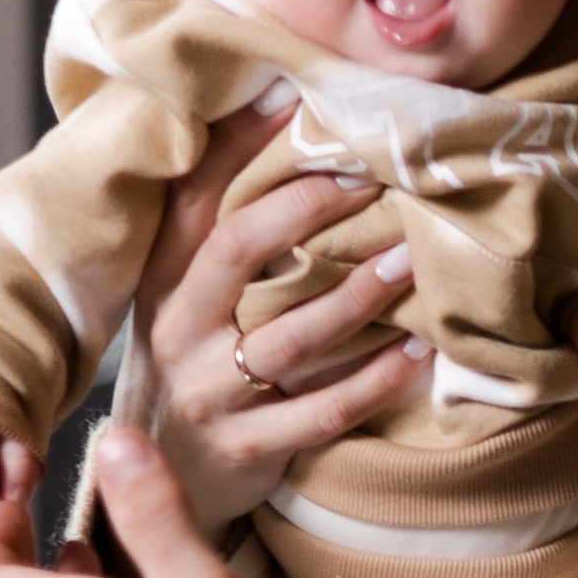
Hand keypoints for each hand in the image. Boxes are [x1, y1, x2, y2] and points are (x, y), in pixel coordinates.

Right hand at [137, 113, 426, 531]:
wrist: (157, 479)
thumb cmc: (190, 362)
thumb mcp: (180, 296)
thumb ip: (216, 232)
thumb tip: (277, 124)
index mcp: (162, 280)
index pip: (197, 196)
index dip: (243, 145)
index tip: (299, 98)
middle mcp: (177, 328)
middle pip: (239, 249)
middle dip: (308, 207)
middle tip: (374, 179)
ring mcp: (211, 391)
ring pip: (292, 335)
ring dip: (358, 296)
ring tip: (411, 260)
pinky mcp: (248, 446)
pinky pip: (323, 410)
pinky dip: (376, 380)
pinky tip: (420, 352)